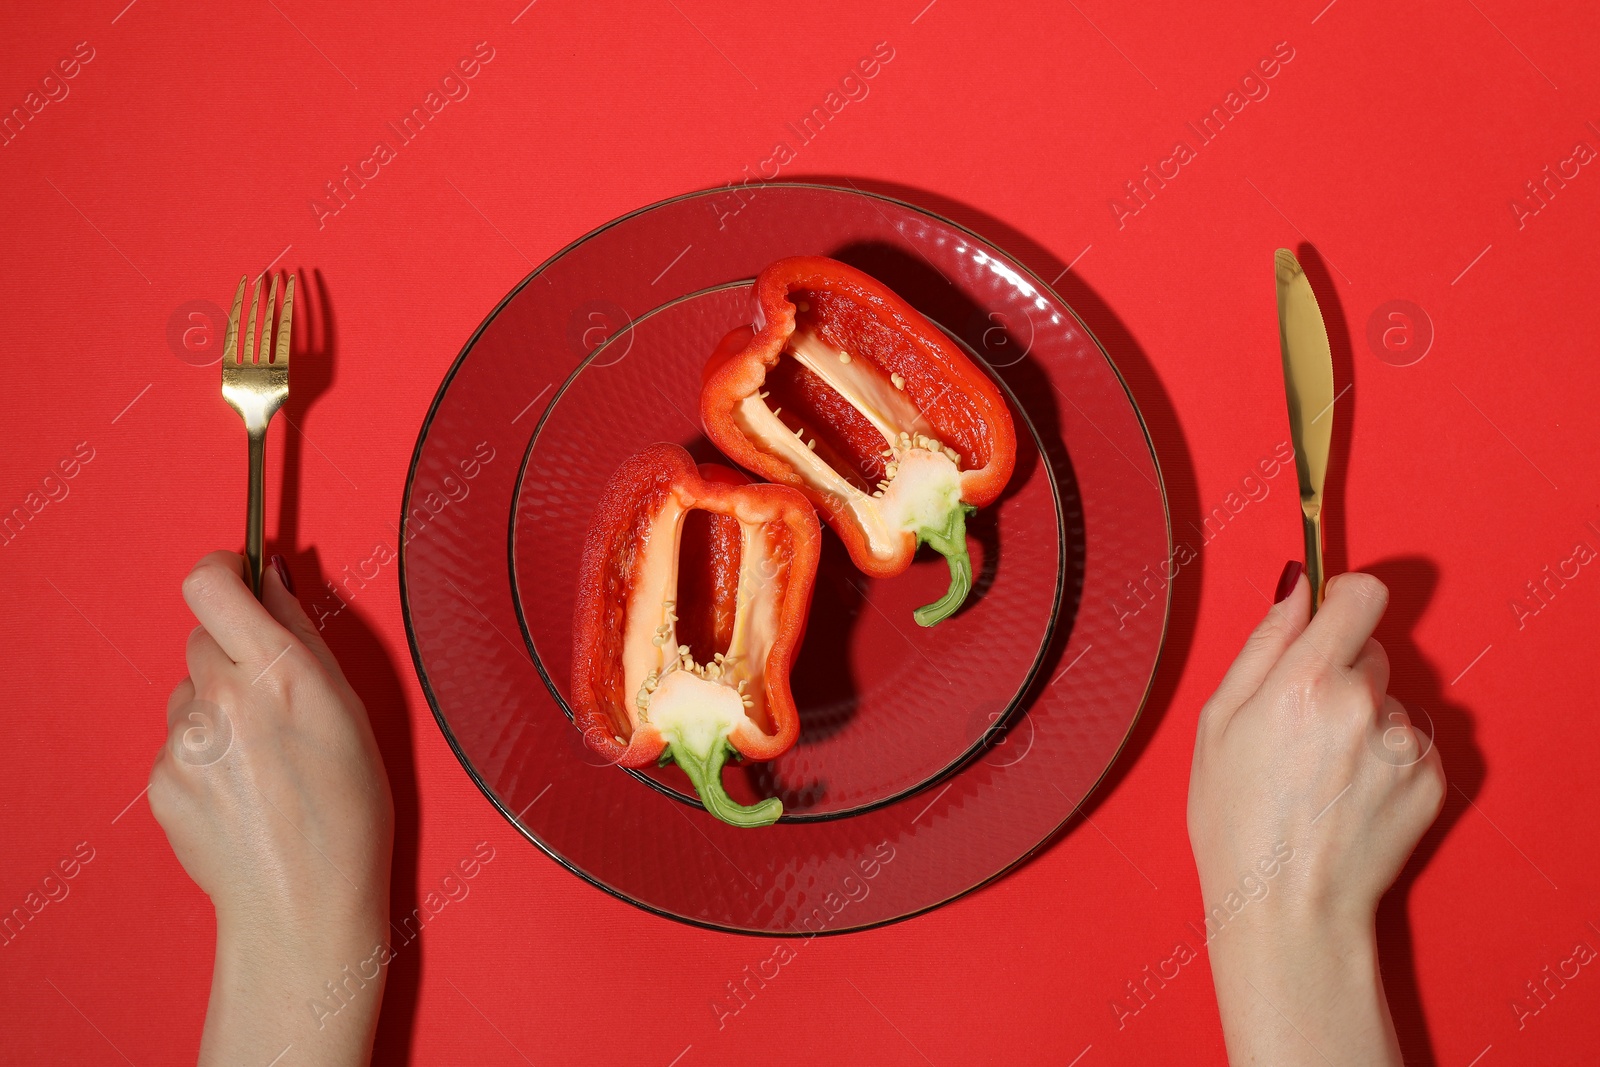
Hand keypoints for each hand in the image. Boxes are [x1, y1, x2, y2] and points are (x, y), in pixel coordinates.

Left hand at [149, 552, 392, 1066]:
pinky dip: (205, 756)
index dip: (221, 569)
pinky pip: (177, 744)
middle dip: (232, 654)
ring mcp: (184, 743)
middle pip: (202, 639)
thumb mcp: (350, 709)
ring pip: (189, 694)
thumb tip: (273, 582)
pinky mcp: (160, 781)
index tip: (235, 572)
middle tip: (272, 699)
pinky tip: (242, 791)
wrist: (304, 903)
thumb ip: (304, 635)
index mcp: (277, 672)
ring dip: (217, 709)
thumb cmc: (346, 812)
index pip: (211, 584)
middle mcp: (222, 699)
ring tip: (263, 760)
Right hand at [1187, 568, 1444, 1065]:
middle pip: (1369, 650)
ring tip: (1322, 772)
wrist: (1286, 908)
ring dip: (1364, 719)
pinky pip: (1411, 742)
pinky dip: (1385, 758)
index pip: (1360, 594)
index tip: (1327, 618)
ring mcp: (1405, 744)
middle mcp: (1365, 704)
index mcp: (1306, 680)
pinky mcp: (1430, 779)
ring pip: (1389, 700)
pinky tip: (1349, 794)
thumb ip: (1262, 643)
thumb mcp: (1217, 721)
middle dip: (1339, 672)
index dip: (1342, 598)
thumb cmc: (1236, 821)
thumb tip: (1295, 587)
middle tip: (1299, 726)